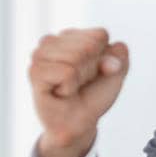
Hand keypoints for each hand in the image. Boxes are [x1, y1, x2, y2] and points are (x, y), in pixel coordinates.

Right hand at [29, 28, 129, 156]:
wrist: (78, 121)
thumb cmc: (93, 94)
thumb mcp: (116, 74)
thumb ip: (121, 57)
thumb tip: (118, 46)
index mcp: (71, 35)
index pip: (99, 35)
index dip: (105, 58)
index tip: (95, 72)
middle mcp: (51, 41)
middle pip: (89, 46)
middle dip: (92, 69)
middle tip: (81, 82)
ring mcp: (39, 55)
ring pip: (77, 57)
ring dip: (81, 78)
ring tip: (70, 87)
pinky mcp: (34, 71)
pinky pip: (67, 72)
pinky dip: (70, 87)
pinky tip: (61, 92)